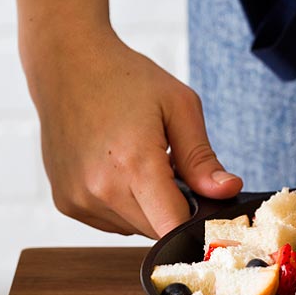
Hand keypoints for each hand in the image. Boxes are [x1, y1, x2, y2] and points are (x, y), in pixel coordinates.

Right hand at [28, 33, 241, 237]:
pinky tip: (114, 168)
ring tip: (136, 162)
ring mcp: (79, 200)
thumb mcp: (178, 106)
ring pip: (134, 228)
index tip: (204, 207)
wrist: (67, 64)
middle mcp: (101, 190)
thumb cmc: (124, 78)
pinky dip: (121, 204)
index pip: (174, 228)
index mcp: (134, 165)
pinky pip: (111, 222)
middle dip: (171, 207)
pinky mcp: (66, 203)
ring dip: (146, 207)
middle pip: (156, 230)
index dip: (195, 222)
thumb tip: (228, 191)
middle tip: (167, 166)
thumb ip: (202, 158)